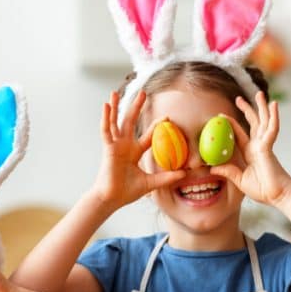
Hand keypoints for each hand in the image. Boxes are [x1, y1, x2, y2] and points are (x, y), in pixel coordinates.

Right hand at [93, 91, 185, 207]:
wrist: (112, 199)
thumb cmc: (127, 192)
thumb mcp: (151, 183)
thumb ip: (166, 177)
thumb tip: (184, 174)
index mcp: (134, 152)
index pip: (148, 136)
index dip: (157, 126)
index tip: (167, 117)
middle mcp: (124, 146)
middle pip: (131, 122)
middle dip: (137, 107)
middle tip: (144, 93)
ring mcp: (115, 145)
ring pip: (116, 122)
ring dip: (116, 107)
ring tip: (115, 92)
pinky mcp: (108, 148)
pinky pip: (106, 130)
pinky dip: (106, 118)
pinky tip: (106, 106)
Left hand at [212, 92, 290, 206]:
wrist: (278, 196)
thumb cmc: (263, 190)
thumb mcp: (240, 180)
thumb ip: (227, 171)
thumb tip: (211, 167)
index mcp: (251, 152)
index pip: (240, 135)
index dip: (232, 124)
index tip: (222, 116)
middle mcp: (258, 146)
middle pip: (253, 123)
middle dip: (247, 110)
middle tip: (238, 98)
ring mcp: (265, 145)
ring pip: (263, 121)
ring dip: (262, 107)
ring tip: (260, 93)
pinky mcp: (269, 147)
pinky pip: (272, 129)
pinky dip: (273, 117)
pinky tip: (274, 105)